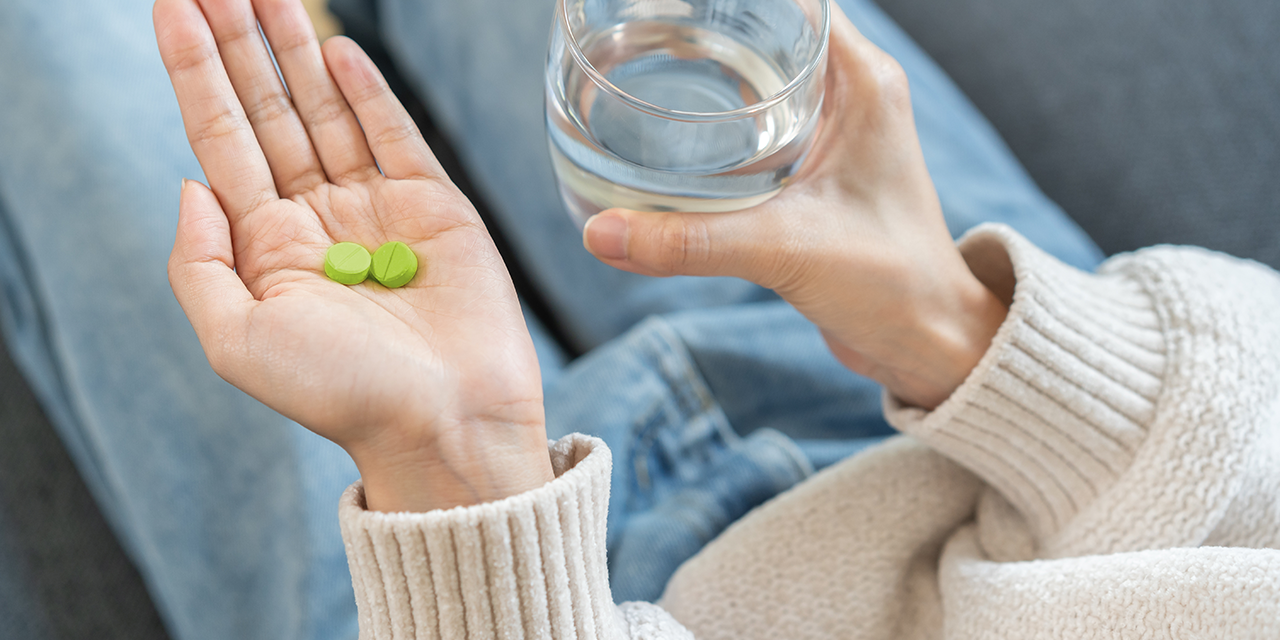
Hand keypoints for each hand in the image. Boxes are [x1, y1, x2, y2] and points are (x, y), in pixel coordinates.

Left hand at [154, 0, 553, 510]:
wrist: (446, 421)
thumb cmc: (344, 397)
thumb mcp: (238, 342)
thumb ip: (199, 264)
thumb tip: (189, 185)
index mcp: (267, 247)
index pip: (220, 138)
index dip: (194, 73)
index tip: (174, 10)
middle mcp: (318, 218)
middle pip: (268, 110)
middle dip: (239, 43)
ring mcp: (377, 207)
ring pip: (326, 110)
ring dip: (294, 48)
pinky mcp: (435, 205)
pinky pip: (394, 133)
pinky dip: (367, 89)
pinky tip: (332, 46)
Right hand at [581, 6, 1007, 408]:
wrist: (926, 342)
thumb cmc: (892, 283)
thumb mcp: (784, 250)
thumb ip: (691, 241)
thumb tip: (601, 234)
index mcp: (859, 81)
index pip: (793, 3)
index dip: (734, 0)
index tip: (672, 4)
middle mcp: (847, 92)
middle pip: (764, 28)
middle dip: (700, 26)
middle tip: (633, 28)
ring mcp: (829, 130)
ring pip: (756, 75)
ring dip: (702, 70)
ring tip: (633, 66)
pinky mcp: (811, 169)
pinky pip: (754, 122)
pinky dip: (711, 119)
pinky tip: (663, 132)